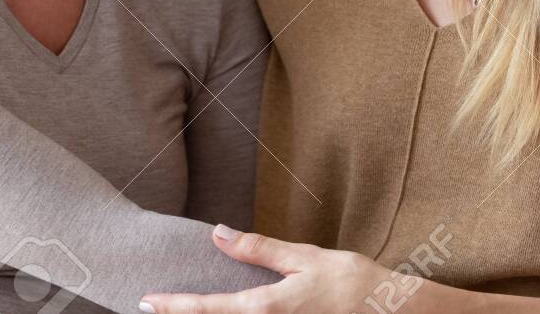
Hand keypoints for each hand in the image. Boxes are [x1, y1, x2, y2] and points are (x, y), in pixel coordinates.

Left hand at [139, 224, 431, 313]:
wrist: (393, 312)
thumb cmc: (352, 282)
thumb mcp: (304, 257)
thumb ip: (259, 250)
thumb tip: (218, 234)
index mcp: (265, 308)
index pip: (208, 309)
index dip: (174, 307)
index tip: (146, 302)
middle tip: (149, 309)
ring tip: (178, 311)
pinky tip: (219, 313)